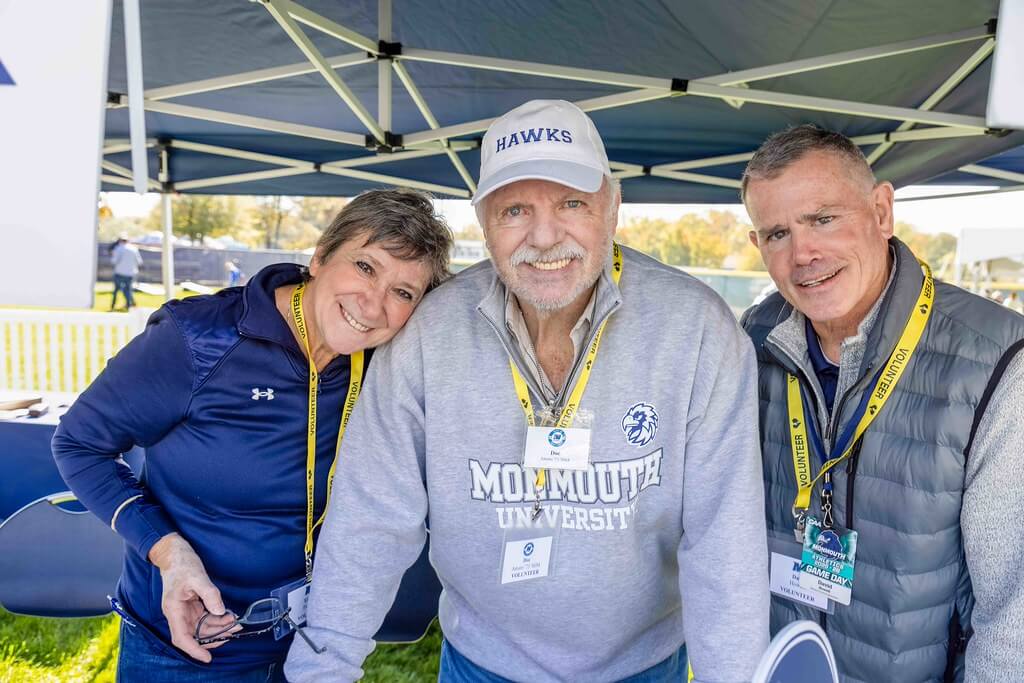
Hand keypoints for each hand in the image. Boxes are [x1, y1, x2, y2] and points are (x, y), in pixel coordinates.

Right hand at [148, 533, 239, 661]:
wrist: (174, 553)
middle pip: (195, 635)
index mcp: (174, 610)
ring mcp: (184, 611)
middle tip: (234, 630)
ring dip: (218, 627)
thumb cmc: (182, 564)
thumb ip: (210, 595)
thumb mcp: (197, 577)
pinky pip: (203, 619)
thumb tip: (219, 612)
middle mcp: (178, 614)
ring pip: (201, 628)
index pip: (182, 637)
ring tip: (235, 621)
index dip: (194, 650)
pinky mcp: (191, 606)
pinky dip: (216, 619)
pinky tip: (228, 616)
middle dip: (214, 636)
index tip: (207, 658)